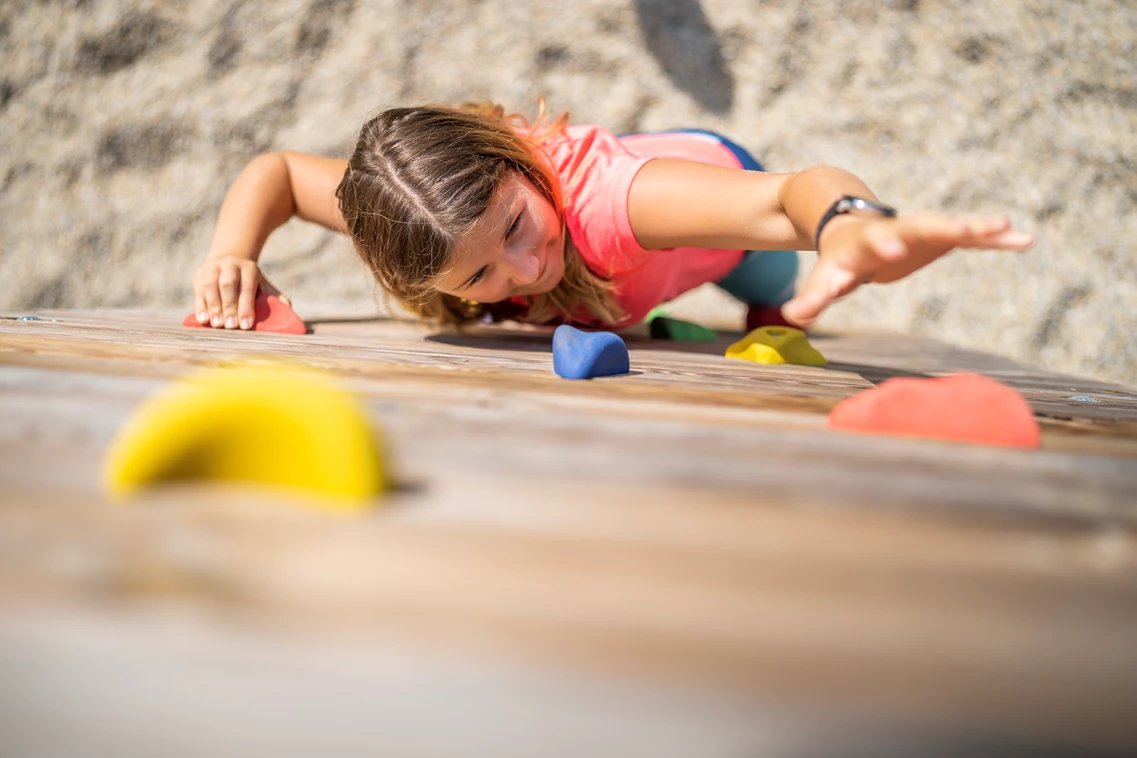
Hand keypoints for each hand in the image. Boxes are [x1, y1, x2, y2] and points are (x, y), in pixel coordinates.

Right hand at [191, 256, 290, 329]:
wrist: (229, 261)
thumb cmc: (250, 282)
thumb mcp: (264, 286)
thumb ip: (276, 297)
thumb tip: (288, 309)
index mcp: (249, 269)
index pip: (247, 288)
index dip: (246, 307)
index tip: (246, 325)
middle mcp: (230, 265)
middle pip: (228, 285)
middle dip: (229, 307)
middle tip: (231, 327)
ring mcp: (213, 267)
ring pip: (210, 285)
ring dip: (213, 306)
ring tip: (216, 324)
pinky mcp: (199, 274)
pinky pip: (197, 290)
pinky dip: (200, 305)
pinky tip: (203, 320)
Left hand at [781, 214, 1032, 326]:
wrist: (852, 225)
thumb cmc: (839, 257)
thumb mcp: (826, 277)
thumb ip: (813, 297)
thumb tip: (793, 315)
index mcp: (868, 241)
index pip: (874, 243)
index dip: (882, 246)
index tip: (892, 248)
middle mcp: (899, 230)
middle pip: (919, 227)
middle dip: (939, 228)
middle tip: (962, 228)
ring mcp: (924, 230)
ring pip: (953, 227)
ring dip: (977, 227)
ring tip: (1003, 225)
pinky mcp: (942, 237)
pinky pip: (973, 237)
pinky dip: (997, 238)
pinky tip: (1025, 239)